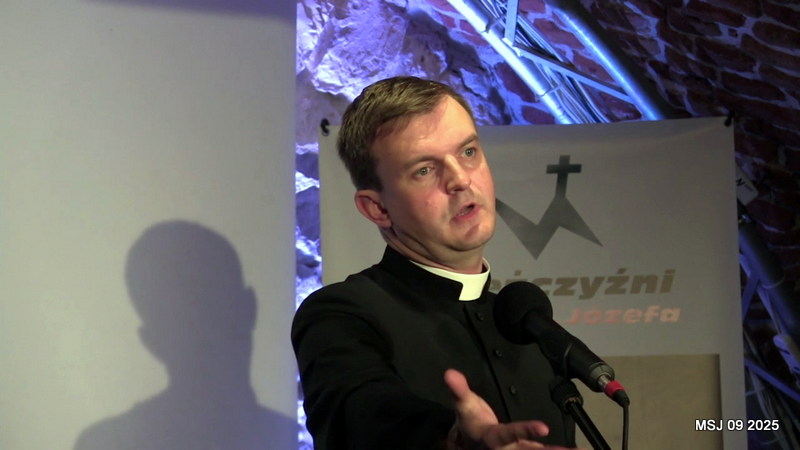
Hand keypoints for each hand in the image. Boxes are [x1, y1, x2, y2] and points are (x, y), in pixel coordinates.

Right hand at [444, 369, 572, 449]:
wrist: (468, 442)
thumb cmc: (468, 421)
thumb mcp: (462, 405)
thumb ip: (458, 390)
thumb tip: (450, 374)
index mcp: (494, 438)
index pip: (511, 434)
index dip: (526, 431)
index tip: (543, 428)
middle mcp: (508, 449)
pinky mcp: (525, 449)